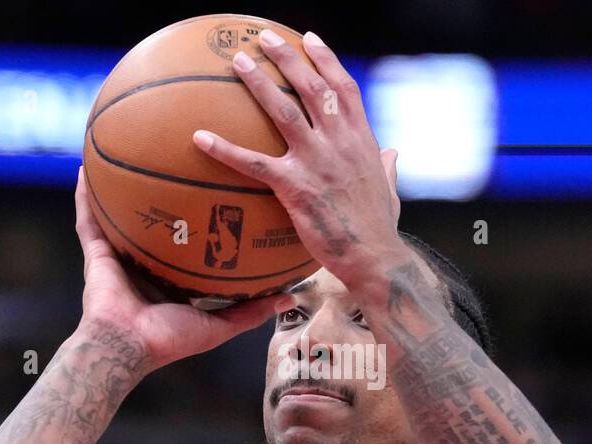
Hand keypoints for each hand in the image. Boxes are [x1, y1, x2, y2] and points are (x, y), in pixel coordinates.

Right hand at [73, 168, 291, 369]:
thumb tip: (289, 298)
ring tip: (126, 153)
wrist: (127, 346)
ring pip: (118, 213)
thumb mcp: (218, 325)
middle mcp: (143, 263)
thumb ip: (251, 311)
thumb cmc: (170, 339)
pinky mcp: (95, 252)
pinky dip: (84, 195)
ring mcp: (117, 255)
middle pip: (154, 222)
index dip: (200, 222)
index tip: (219, 197)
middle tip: (180, 162)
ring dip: (118, 186)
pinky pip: (87, 218)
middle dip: (163, 194)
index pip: (186, 245)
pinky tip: (85, 169)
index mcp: (169, 279)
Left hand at [191, 29, 407, 289]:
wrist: (375, 258)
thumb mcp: (390, 191)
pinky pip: (253, 163)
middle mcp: (340, 142)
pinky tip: (199, 137)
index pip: (343, 88)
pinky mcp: (296, 188)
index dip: (325, 59)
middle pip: (311, 87)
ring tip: (237, 63)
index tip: (308, 39)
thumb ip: (388, 167)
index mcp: (362, 140)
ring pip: (284, 112)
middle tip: (263, 38)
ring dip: (259, 84)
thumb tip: (393, 154)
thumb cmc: (379, 230)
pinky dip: (224, 148)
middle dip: (287, 57)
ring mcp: (318, 162)